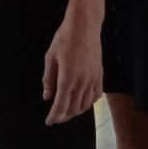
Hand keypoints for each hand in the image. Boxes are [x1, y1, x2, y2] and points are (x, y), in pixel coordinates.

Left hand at [42, 10, 102, 124]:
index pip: (60, 105)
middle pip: (73, 108)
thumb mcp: (51, 57)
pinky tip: (83, 101)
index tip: (49, 122)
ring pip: (85, 104)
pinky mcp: (100, 75)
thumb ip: (48, 78)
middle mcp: (82, 82)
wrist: (85, 26)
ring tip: (68, 111)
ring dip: (76, 111)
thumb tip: (47, 96)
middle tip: (56, 117)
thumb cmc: (64, 39)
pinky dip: (89, 103)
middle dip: (64, 116)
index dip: (54, 116)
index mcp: (67, 78)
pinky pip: (96, 95)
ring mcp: (93, 79)